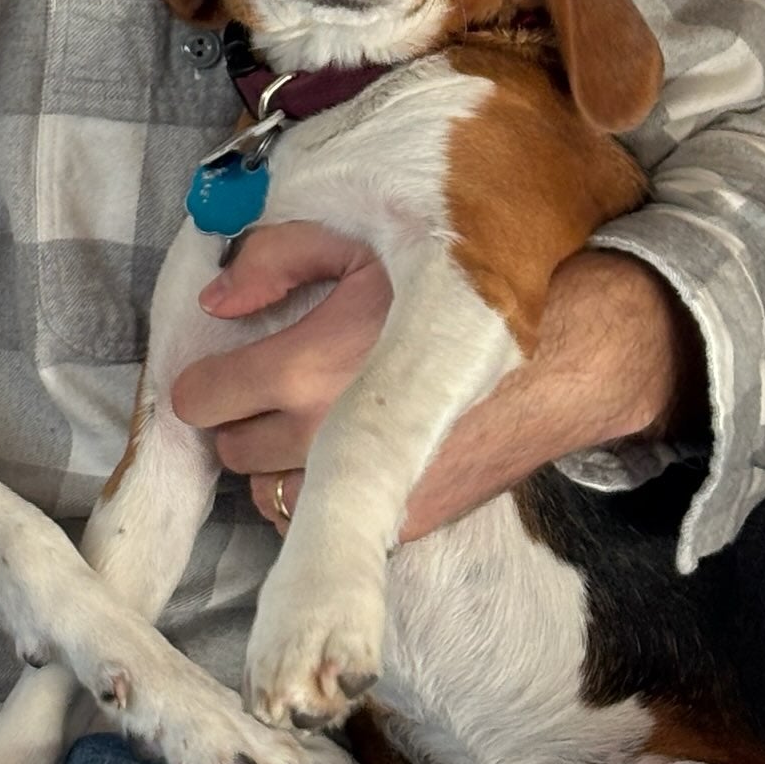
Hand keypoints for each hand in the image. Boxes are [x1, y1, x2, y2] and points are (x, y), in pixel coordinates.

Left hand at [171, 225, 702, 541]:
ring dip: (275, 459)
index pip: (202, 400)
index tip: (218, 367)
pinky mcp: (402, 524)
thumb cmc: (461, 284)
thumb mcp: (361, 238)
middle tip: (271, 381)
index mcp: (306, 369)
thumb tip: (216, 299)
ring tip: (310, 413)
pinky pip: (322, 520)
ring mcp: (366, 493)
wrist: (562, 354)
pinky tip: (349, 446)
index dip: (204, 379)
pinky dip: (319, 490)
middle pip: (229, 451)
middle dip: (239, 417)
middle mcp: (326, 443)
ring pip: (268, 494)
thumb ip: (274, 256)